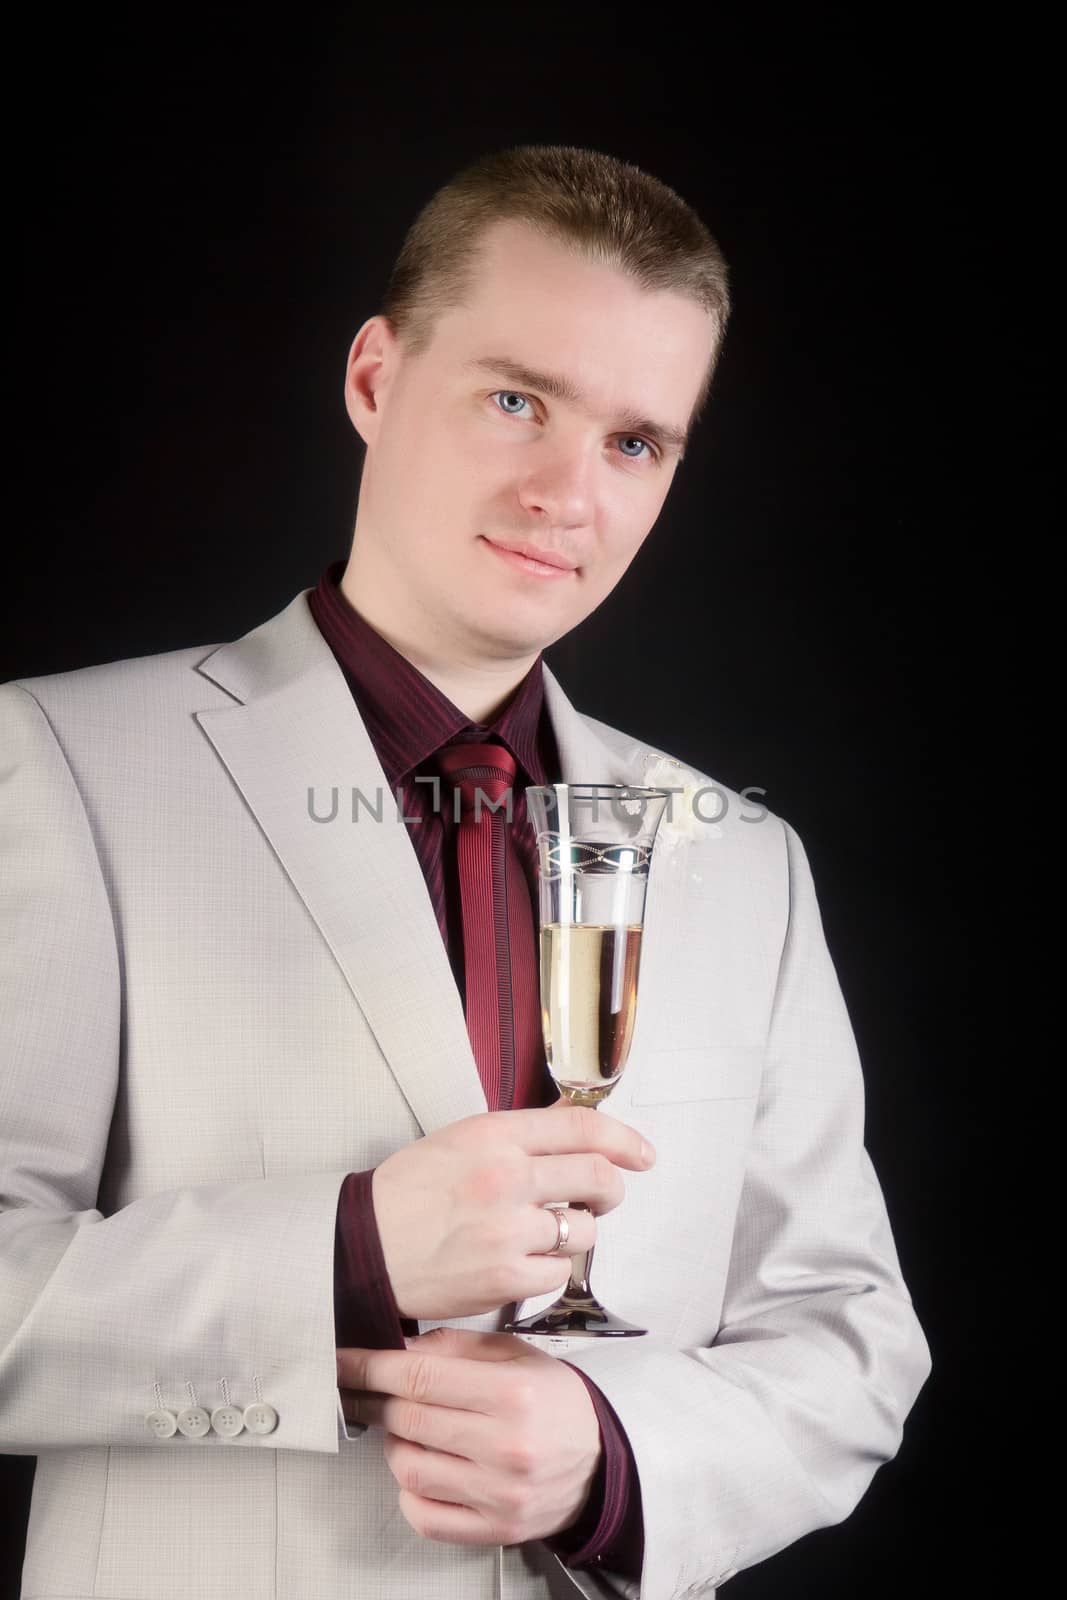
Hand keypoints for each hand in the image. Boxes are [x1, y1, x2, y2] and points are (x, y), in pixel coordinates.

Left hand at [338, 1326, 601, 1545]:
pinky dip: (409, 1492)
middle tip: (364, 1390)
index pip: (421, 1377)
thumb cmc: (556, 1401)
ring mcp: (499, 1494)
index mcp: (513, 1393)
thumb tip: (400, 1347)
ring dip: (394, 1444)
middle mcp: (506, 1446)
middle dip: (374, 1400)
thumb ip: (458, 1346)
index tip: (342, 1362)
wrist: (604, 1459)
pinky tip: (422, 1468)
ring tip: (407, 1429)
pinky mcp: (495, 1530)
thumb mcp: (517, 1354)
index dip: (371, 1367)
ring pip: (409, 1468)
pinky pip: (424, 1517)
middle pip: (410, 1420)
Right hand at [371, 1102, 654, 1318]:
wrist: (364, 1246)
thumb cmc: (409, 1192)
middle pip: (599, 1178)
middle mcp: (507, 1177)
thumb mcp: (463, 1140)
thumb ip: (523, 1134)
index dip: (624, 1139)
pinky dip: (548, 1268)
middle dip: (610, 1189)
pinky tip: (520, 1259)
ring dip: (576, 1232)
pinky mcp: (505, 1277)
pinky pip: (558, 1272)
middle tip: (600, 1197)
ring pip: (584, 1230)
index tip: (641, 1153)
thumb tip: (575, 1121)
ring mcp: (508, 1230)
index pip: (583, 1128)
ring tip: (542, 1232)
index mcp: (495, 1135)